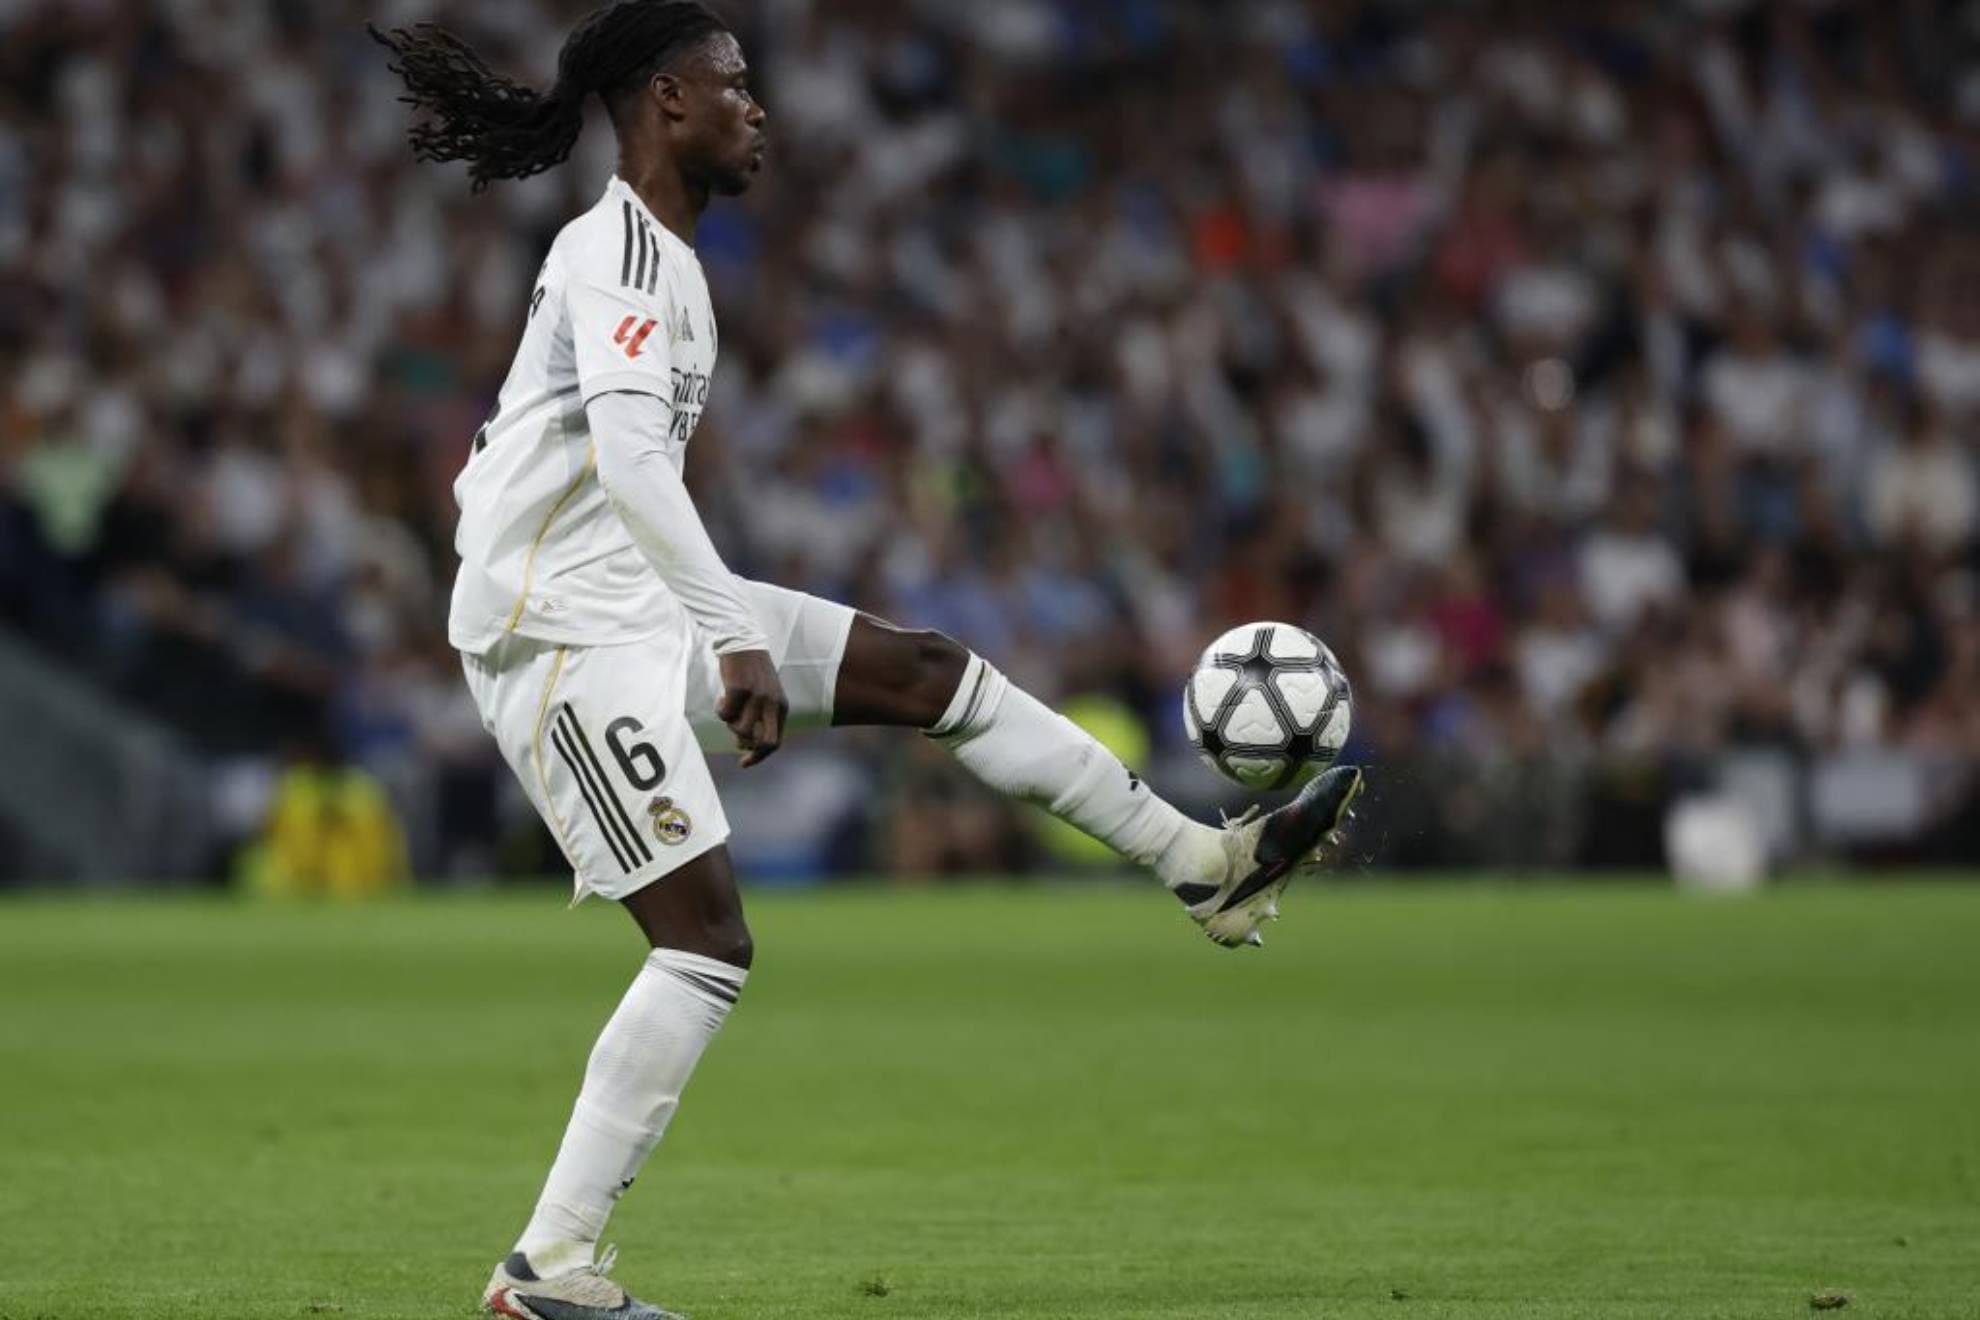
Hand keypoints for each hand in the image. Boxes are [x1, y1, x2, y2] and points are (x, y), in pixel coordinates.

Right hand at [716, 649, 787, 767]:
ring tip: (728, 708)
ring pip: (741, 730)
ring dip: (730, 725)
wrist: (743, 641)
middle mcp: (773, 703)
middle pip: (765, 742)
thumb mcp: (764, 695)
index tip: (742, 763)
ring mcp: (757, 697)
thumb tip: (744, 743)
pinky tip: (721, 698)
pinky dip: (720, 710)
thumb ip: (760, 717)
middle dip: (747, 745)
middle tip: (734, 737)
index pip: (775, 742)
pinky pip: (725, 714)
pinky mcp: (740, 689)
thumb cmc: (750, 672)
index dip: (759, 757)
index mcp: (781, 707)